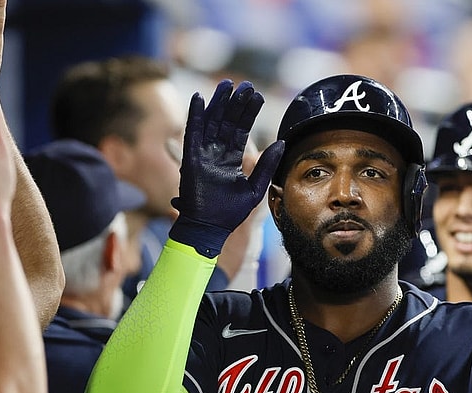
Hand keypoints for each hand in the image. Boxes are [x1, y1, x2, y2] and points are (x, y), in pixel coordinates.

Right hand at [169, 80, 283, 257]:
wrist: (210, 229)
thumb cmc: (231, 213)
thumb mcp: (255, 188)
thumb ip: (266, 165)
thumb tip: (281, 143)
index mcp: (232, 160)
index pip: (241, 131)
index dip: (248, 113)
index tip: (257, 96)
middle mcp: (217, 154)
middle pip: (227, 122)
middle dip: (235, 104)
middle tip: (245, 85)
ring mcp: (203, 155)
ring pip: (211, 123)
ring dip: (218, 103)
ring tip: (227, 85)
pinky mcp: (191, 159)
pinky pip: (192, 133)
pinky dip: (195, 116)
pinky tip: (199, 99)